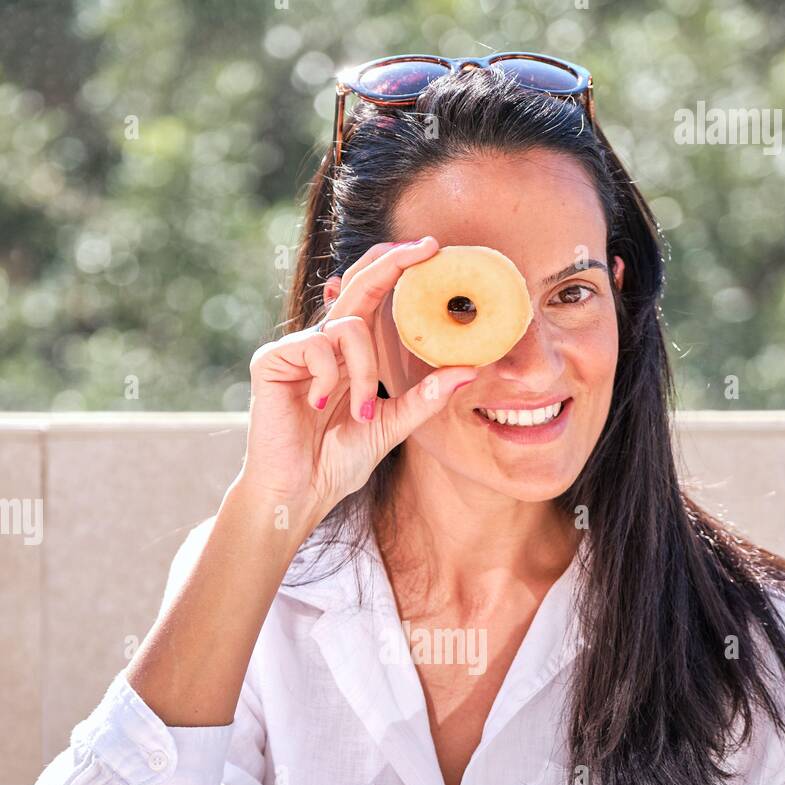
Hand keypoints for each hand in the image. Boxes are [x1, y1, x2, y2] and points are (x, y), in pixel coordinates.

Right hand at [239, 236, 477, 526]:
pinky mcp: (273, 359)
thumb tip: (470, 370)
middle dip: (392, 263)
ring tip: (360, 413)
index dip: (398, 270)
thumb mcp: (391, 426)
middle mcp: (324, 343)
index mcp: (350, 354)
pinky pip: (317, 346)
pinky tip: (318, 406)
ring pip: (348, 327)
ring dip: (364, 372)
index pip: (375, 298)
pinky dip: (329, 378)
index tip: (432, 250)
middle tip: (426, 249)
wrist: (298, 493)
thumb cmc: (337, 463)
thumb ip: (425, 399)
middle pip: (359, 286)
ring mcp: (297, 349)